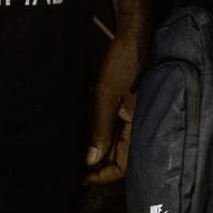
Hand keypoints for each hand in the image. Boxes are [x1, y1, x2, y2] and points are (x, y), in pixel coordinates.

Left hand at [85, 27, 149, 182]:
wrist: (133, 36)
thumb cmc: (123, 63)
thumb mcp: (106, 98)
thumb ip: (100, 130)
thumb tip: (90, 160)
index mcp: (137, 126)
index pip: (122, 166)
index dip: (101, 175)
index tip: (81, 177)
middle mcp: (138, 124)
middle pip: (118, 158)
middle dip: (97, 166)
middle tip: (74, 169)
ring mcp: (133, 115)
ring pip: (115, 144)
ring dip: (97, 150)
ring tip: (75, 153)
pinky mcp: (128, 105)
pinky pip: (114, 127)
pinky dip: (100, 133)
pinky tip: (85, 131)